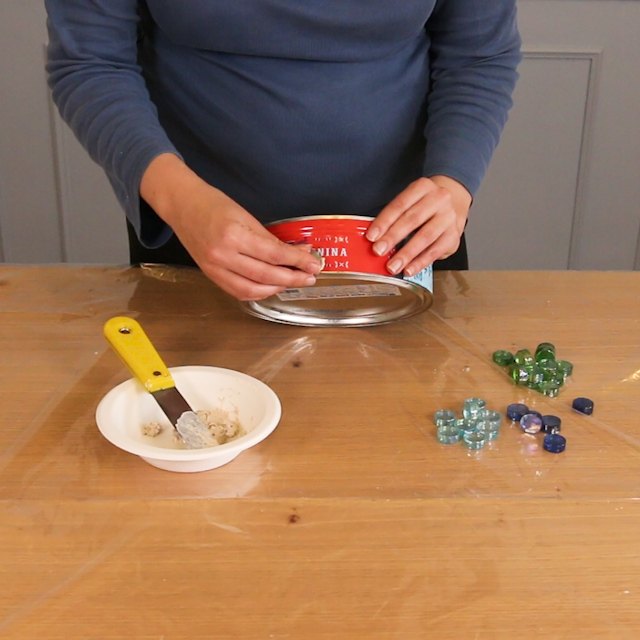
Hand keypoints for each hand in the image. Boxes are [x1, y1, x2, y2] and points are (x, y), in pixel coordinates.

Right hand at [140, 154, 321, 299]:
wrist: (182, 206)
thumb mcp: (246, 216)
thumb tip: (299, 252)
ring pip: (253, 290)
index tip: (314, 264)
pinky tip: (272, 286)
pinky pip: (238, 292)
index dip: (298, 262)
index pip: (274, 255)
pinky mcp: (211, 275)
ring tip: (293, 281)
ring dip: (277, 289)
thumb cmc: (214, 205)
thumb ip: (271, 238)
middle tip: (310, 276)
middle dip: (292, 278)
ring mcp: (214, 268)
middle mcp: (223, 255)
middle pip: (266, 276)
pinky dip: (258, 292)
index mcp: (234, 234)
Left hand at [365, 176, 471, 275]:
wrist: (453, 205)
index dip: (384, 221)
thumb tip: (374, 239)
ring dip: (406, 254)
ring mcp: (449, 217)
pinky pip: (435, 251)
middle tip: (378, 251)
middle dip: (393, 237)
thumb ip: (393, 218)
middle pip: (413, 219)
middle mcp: (439, 199)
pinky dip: (420, 262)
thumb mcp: (410, 203)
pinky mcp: (454, 236)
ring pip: (425, 237)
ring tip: (393, 266)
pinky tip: (409, 270)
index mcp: (423, 187)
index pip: (400, 205)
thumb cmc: (424, 206)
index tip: (371, 236)